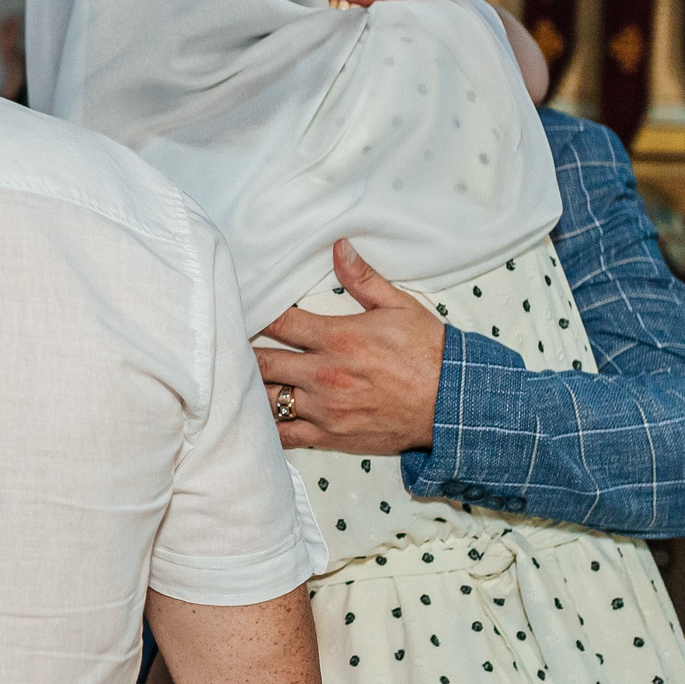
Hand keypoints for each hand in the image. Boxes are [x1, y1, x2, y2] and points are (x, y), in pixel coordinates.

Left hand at [252, 239, 442, 454]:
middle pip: (263, 362)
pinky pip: (286, 436)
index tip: (243, 310)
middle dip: (245, 353)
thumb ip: (363, 278)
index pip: (280, 322)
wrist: (452, 404)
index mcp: (337, 338)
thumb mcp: (399, 306)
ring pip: (267, 399)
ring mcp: (325, 409)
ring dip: (252, 389)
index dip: (256, 315)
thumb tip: (338, 247)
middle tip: (232, 347)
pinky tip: (255, 419)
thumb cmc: (428, 353)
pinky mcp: (331, 436)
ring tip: (239, 380)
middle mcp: (324, 374)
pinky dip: (267, 428)